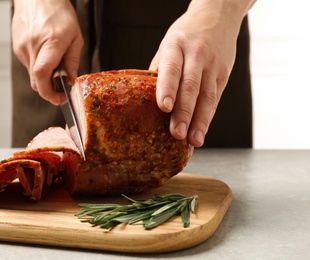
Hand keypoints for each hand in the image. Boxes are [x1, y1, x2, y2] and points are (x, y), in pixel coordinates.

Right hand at [12, 0, 82, 104]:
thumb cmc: (58, 12)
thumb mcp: (75, 36)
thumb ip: (73, 61)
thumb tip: (70, 80)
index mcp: (50, 42)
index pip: (42, 74)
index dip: (49, 92)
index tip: (59, 98)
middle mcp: (32, 46)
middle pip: (36, 80)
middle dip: (49, 90)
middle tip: (60, 89)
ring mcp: (21, 47)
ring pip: (32, 74)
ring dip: (44, 76)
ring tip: (54, 62)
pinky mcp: (17, 47)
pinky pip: (28, 65)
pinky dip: (38, 66)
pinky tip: (45, 54)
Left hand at [150, 1, 247, 146]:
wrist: (218, 16)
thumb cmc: (185, 36)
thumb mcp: (167, 46)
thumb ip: (158, 71)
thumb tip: (143, 101)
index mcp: (176, 45)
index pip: (172, 68)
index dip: (167, 88)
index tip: (163, 107)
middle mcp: (197, 55)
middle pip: (191, 86)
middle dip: (184, 112)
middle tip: (177, 134)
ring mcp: (213, 65)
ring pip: (207, 96)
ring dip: (200, 121)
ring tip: (193, 140)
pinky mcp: (224, 74)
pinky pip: (215, 99)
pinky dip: (207, 117)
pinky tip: (201, 132)